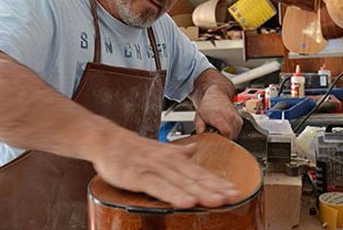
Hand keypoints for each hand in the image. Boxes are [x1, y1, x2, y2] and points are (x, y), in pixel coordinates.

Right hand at [89, 128, 240, 208]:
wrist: (107, 140)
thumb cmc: (133, 148)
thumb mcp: (160, 149)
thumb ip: (179, 152)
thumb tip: (195, 150)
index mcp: (175, 157)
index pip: (200, 171)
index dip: (218, 182)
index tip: (235, 190)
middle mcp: (168, 162)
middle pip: (195, 178)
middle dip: (215, 188)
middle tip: (233, 197)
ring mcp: (154, 168)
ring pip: (181, 182)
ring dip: (200, 192)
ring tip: (217, 201)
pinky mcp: (139, 176)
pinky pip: (159, 187)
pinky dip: (174, 194)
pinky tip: (186, 202)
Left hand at [194, 88, 242, 138]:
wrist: (217, 95)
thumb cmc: (207, 105)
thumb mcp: (199, 118)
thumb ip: (199, 130)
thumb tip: (201, 139)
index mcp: (220, 117)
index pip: (226, 133)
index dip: (220, 138)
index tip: (213, 137)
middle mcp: (231, 117)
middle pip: (230, 136)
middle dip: (222, 138)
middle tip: (214, 132)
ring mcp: (237, 119)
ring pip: (234, 135)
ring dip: (226, 135)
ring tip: (219, 128)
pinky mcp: (240, 121)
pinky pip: (236, 132)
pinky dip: (231, 132)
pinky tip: (224, 127)